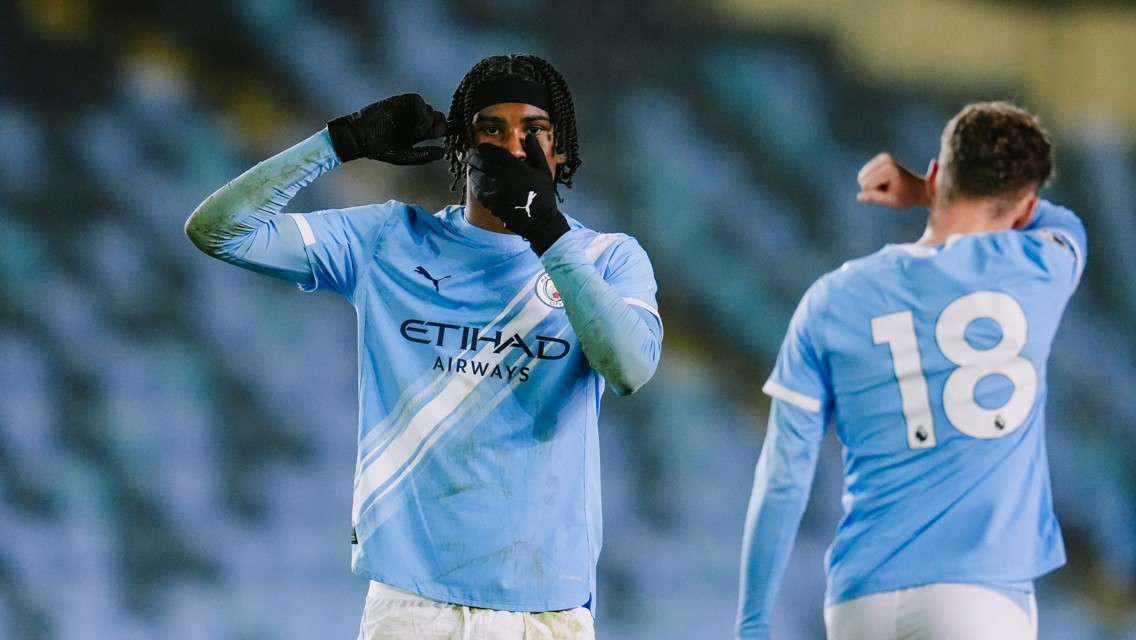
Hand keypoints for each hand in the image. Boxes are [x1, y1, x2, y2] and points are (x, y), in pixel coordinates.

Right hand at [326, 94, 446, 163]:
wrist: (361, 136)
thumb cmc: (380, 149)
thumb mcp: (404, 156)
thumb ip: (422, 155)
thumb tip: (443, 152)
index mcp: (419, 135)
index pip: (439, 130)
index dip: (449, 131)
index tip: (454, 135)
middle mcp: (417, 121)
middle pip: (439, 119)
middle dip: (441, 125)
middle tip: (434, 133)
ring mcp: (410, 111)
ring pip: (431, 110)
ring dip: (429, 120)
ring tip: (419, 130)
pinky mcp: (402, 102)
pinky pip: (419, 101)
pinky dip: (422, 108)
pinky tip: (420, 118)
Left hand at [468, 134, 569, 255]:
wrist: (540, 220)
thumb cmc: (543, 195)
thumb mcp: (544, 171)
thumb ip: (536, 152)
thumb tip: (529, 136)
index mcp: (516, 168)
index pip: (495, 152)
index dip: (485, 148)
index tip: (481, 147)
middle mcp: (504, 177)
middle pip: (482, 163)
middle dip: (475, 158)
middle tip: (471, 157)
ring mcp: (496, 191)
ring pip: (478, 177)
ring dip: (473, 171)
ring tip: (472, 169)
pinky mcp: (492, 204)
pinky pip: (479, 192)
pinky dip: (476, 186)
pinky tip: (476, 184)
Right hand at [856, 152, 930, 207]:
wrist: (918, 188)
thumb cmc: (906, 196)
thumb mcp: (891, 201)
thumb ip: (874, 198)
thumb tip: (858, 196)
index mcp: (889, 169)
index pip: (866, 185)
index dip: (876, 193)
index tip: (891, 191)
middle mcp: (885, 159)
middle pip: (862, 179)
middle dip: (872, 188)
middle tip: (889, 188)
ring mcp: (883, 156)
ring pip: (862, 176)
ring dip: (873, 184)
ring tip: (888, 184)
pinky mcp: (881, 157)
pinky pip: (865, 173)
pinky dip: (873, 179)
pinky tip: (886, 180)